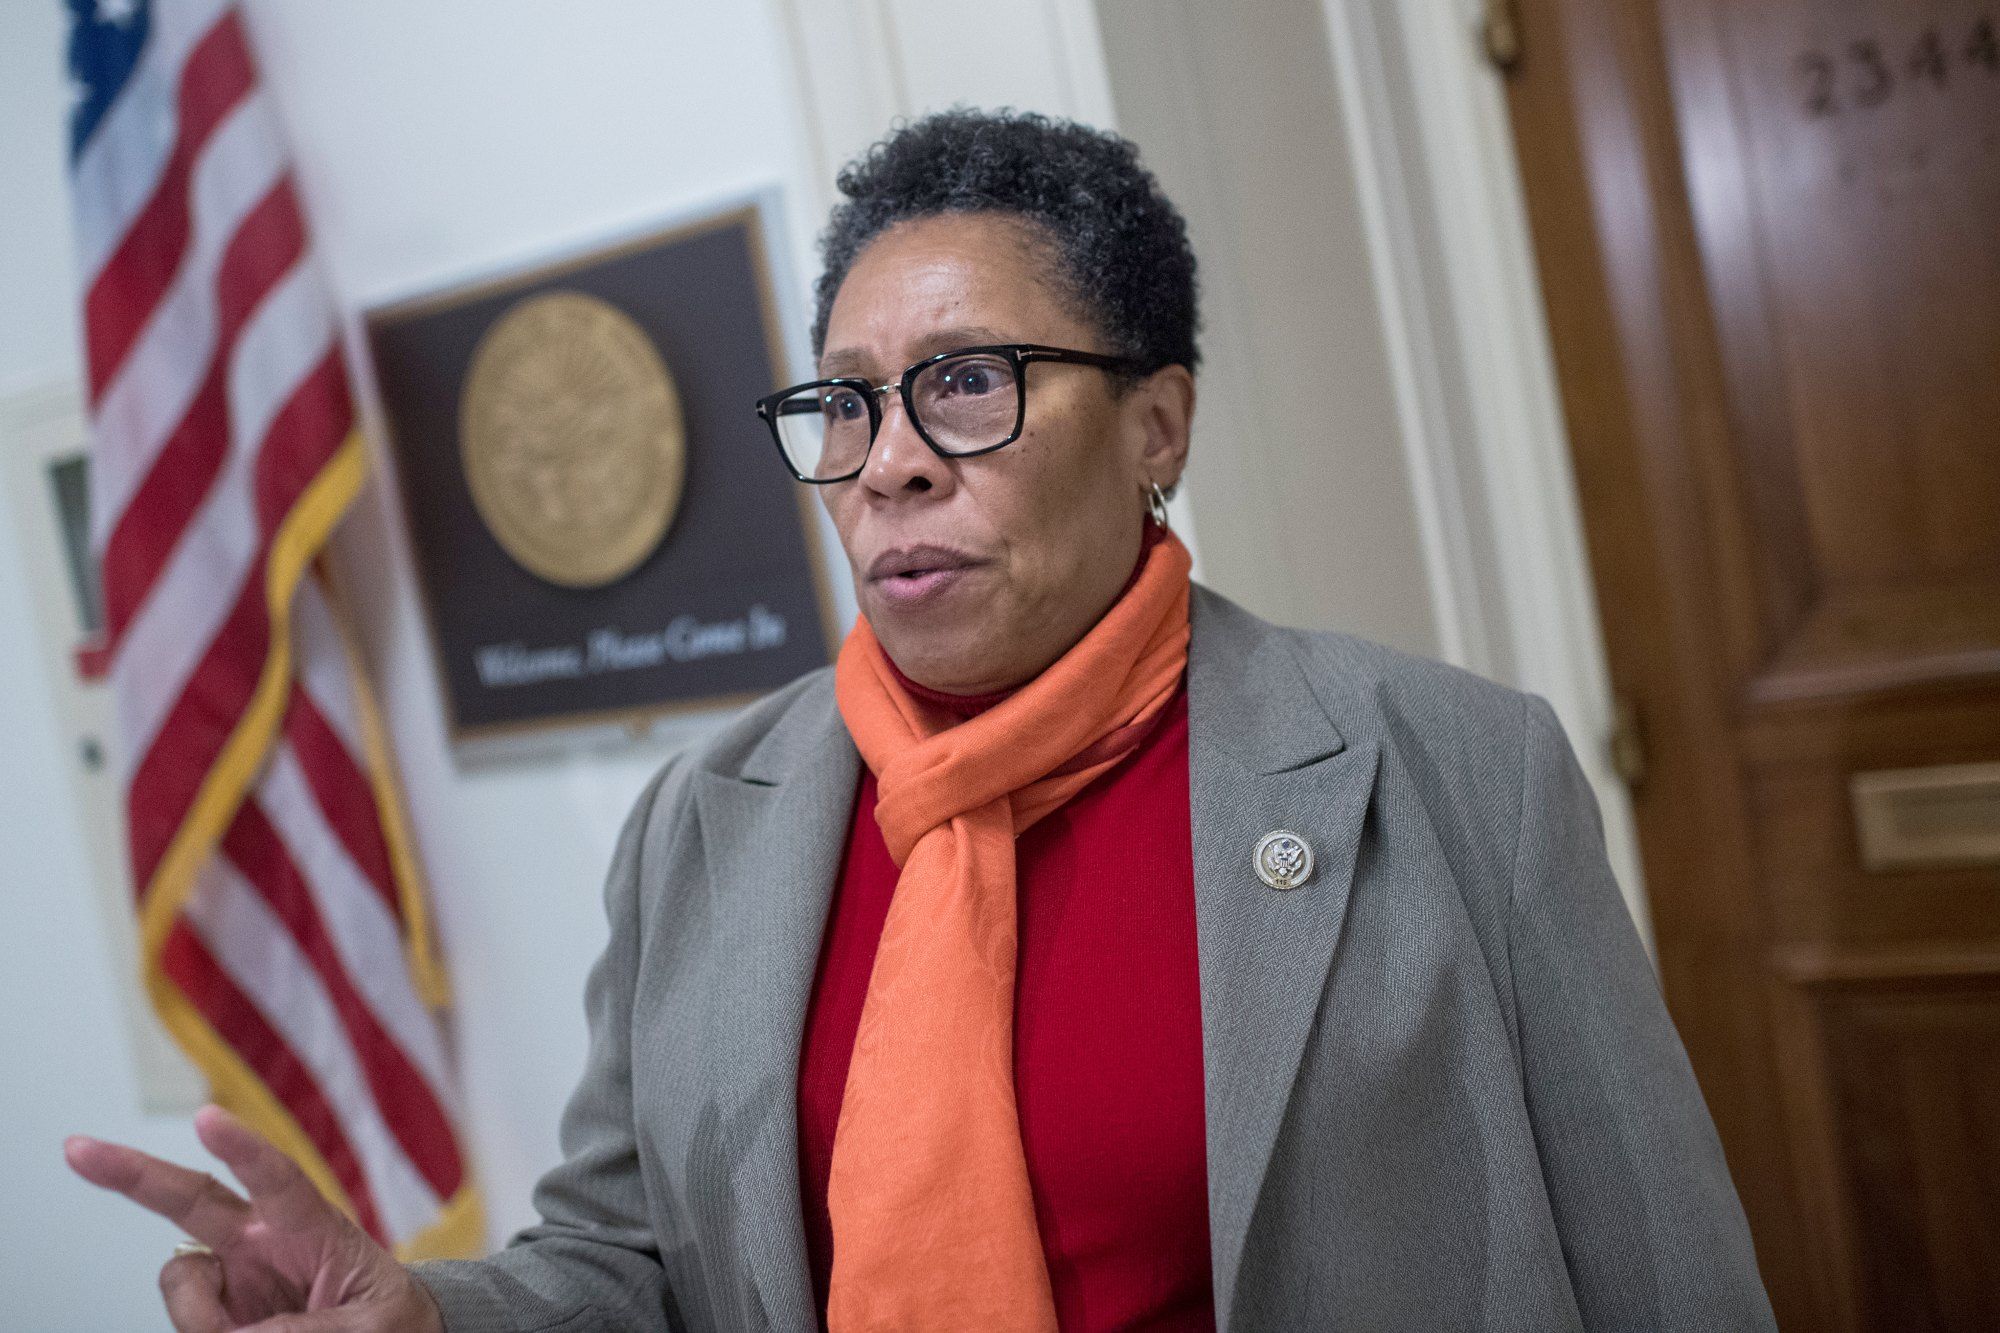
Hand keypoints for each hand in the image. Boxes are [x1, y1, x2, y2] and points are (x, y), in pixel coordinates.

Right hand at [64, 1104, 446, 1331]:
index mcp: (314, 1227)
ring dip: (202, 1317)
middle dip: (133, 1173)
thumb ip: (311, 1328)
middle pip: (190, 1197)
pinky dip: (204, 1331)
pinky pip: (189, 1321)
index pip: (277, 1180)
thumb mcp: (374, 1325)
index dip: (243, 1149)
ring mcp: (232, 1275)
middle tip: (77, 1149)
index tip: (206, 1117)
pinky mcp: (215, 1310)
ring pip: (181, 1280)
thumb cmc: (389, 1322)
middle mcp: (261, 1240)